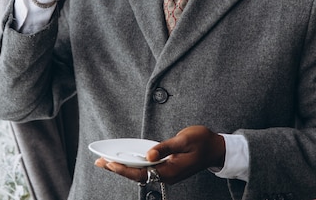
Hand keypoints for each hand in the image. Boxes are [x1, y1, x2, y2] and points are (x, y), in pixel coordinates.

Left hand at [94, 126, 225, 184]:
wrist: (216, 148)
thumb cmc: (202, 142)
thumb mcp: (184, 140)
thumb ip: (165, 147)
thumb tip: (148, 154)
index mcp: (170, 170)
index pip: (141, 172)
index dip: (124, 169)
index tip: (110, 163)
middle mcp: (166, 174)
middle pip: (137, 174)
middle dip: (117, 169)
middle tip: (99, 162)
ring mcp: (166, 172)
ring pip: (140, 172)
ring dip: (123, 167)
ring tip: (105, 161)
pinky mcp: (166, 167)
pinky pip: (146, 168)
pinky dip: (133, 164)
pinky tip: (124, 159)